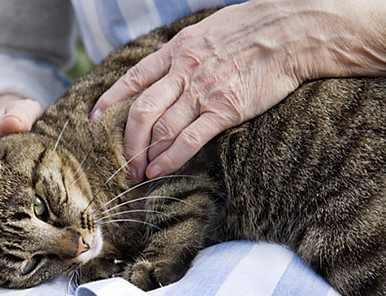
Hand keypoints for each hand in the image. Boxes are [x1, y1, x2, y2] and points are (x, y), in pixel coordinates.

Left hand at [91, 0, 385, 181]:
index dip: (110, 101)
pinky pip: (189, 140)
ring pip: (161, 130)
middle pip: (140, 112)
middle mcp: (183, 72)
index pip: (133, 79)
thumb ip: (185, 53)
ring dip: (145, 156)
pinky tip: (159, 172)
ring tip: (138, 173)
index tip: (94, 119)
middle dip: (127, 142)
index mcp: (177, 50)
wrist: (293, 31)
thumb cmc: (254, 28)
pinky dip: (170, 159)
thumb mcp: (208, 31)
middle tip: (123, 162)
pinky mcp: (224, 110)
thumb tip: (170, 71)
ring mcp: (203, 92)